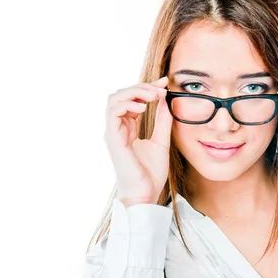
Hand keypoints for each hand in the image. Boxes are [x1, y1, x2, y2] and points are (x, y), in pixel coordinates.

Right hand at [104, 76, 172, 206]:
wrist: (145, 194)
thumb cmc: (150, 174)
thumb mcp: (162, 141)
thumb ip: (162, 121)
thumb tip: (165, 101)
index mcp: (127, 128)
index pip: (133, 100)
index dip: (147, 88)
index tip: (164, 83)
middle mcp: (117, 128)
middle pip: (121, 95)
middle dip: (142, 87)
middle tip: (161, 87)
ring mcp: (113, 132)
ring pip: (115, 99)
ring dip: (135, 92)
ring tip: (154, 95)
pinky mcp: (113, 138)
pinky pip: (113, 111)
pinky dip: (128, 103)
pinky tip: (144, 106)